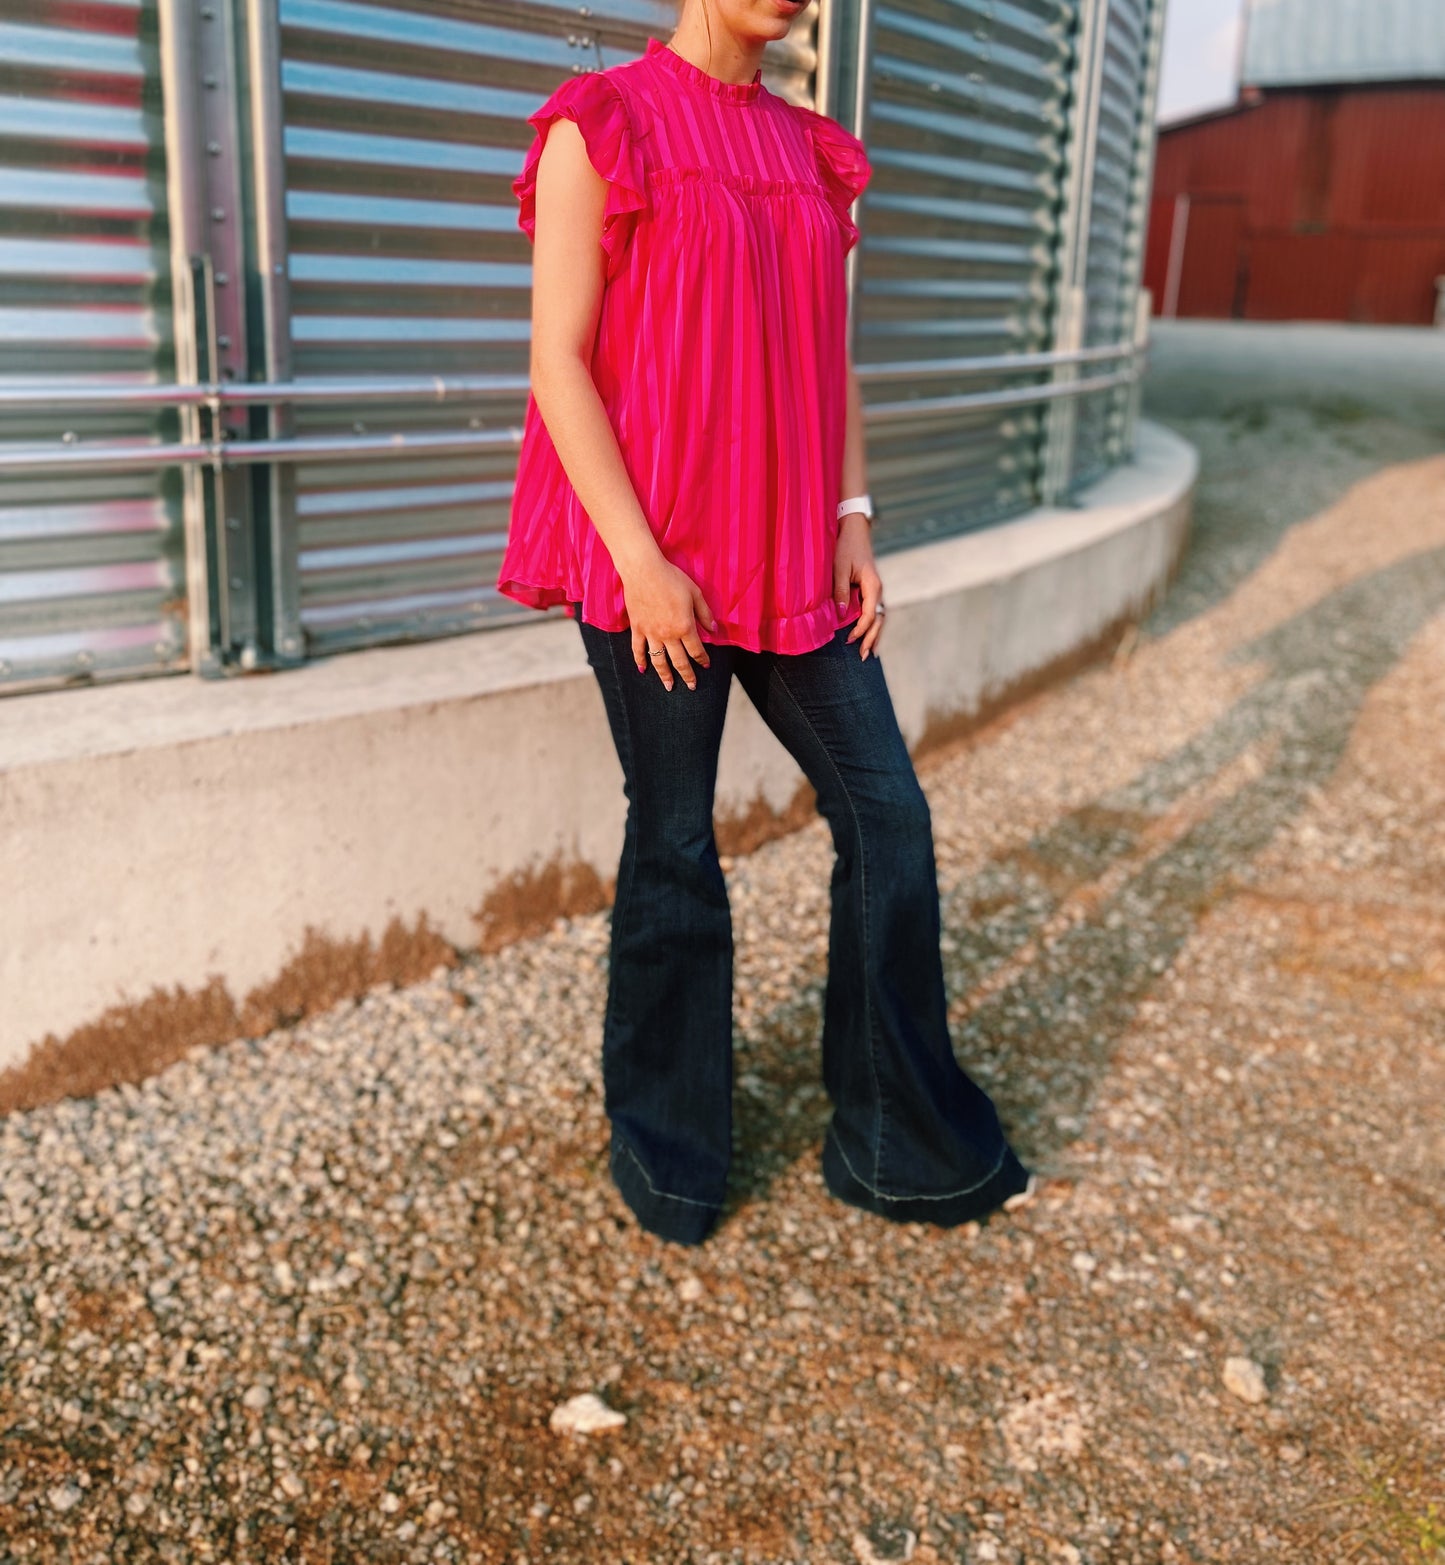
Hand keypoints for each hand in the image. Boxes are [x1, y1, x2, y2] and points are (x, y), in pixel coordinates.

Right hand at [622, 555, 716, 690]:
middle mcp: (668, 635)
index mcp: (684, 627)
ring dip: (665, 676)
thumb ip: (705, 614)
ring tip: (669, 687)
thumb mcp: (695, 593)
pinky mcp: (637, 629)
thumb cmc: (672, 578)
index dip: (702, 659)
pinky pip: (638, 649)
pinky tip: (643, 670)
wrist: (644, 570)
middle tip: (692, 686)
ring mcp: (651, 634)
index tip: (706, 665)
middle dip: (687, 675)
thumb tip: (713, 630)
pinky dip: (640, 660)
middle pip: (679, 661)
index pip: (696, 650)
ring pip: (659, 661)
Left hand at [833, 513, 884, 660]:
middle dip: (872, 638)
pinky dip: (872, 626)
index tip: (849, 640)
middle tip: (863, 656)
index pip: (870, 615)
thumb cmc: (846, 548)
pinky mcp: (871, 591)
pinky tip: (868, 637)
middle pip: (879, 620)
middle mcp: (878, 590)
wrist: (854, 531)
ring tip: (869, 653)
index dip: (860, 629)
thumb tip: (842, 614)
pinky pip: (874, 612)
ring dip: (874, 635)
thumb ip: (841, 591)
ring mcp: (876, 591)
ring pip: (879, 618)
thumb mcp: (839, 568)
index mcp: (873, 586)